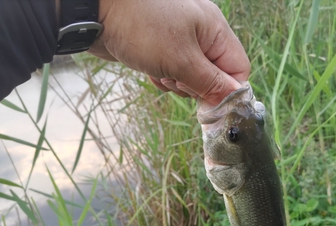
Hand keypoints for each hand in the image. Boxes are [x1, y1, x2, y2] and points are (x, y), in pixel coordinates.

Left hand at [88, 0, 249, 104]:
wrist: (97, 12)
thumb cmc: (142, 30)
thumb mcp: (181, 61)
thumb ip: (210, 83)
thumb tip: (235, 101)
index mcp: (214, 29)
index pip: (238, 68)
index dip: (227, 89)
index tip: (210, 104)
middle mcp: (201, 33)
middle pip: (215, 74)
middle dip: (197, 86)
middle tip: (177, 81)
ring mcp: (181, 39)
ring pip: (193, 76)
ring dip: (178, 83)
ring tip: (161, 73)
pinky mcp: (162, 48)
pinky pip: (174, 71)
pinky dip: (164, 76)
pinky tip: (151, 70)